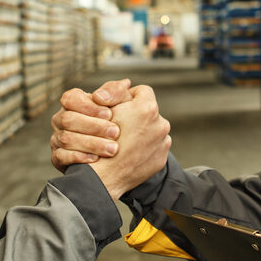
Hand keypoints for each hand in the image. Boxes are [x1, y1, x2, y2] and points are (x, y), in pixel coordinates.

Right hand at [50, 79, 133, 171]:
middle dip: (93, 126)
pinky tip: (96, 159)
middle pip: (68, 119)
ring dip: (91, 143)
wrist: (116, 153)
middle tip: (115, 132)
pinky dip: (79, 157)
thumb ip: (118, 93)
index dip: (88, 106)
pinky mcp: (57, 157)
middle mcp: (62, 119)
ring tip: (112, 149)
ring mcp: (58, 138)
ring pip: (66, 139)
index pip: (70, 98)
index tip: (109, 114)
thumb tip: (117, 87)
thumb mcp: (121, 104)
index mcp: (73, 103)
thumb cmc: (117, 122)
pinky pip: (61, 156)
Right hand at [90, 85, 170, 200]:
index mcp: (147, 108)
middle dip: (136, 117)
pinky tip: (130, 153)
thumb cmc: (97, 140)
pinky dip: (144, 149)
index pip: (142, 91)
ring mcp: (163, 142)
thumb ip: (116, 93)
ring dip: (141, 133)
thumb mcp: (103, 109)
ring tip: (124, 141)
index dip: (128, 97)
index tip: (118, 107)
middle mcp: (160, 123)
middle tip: (120, 126)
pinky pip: (154, 147)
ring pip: (152, 130)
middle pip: (148, 112)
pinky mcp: (161, 158)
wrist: (103, 176)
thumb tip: (127, 84)